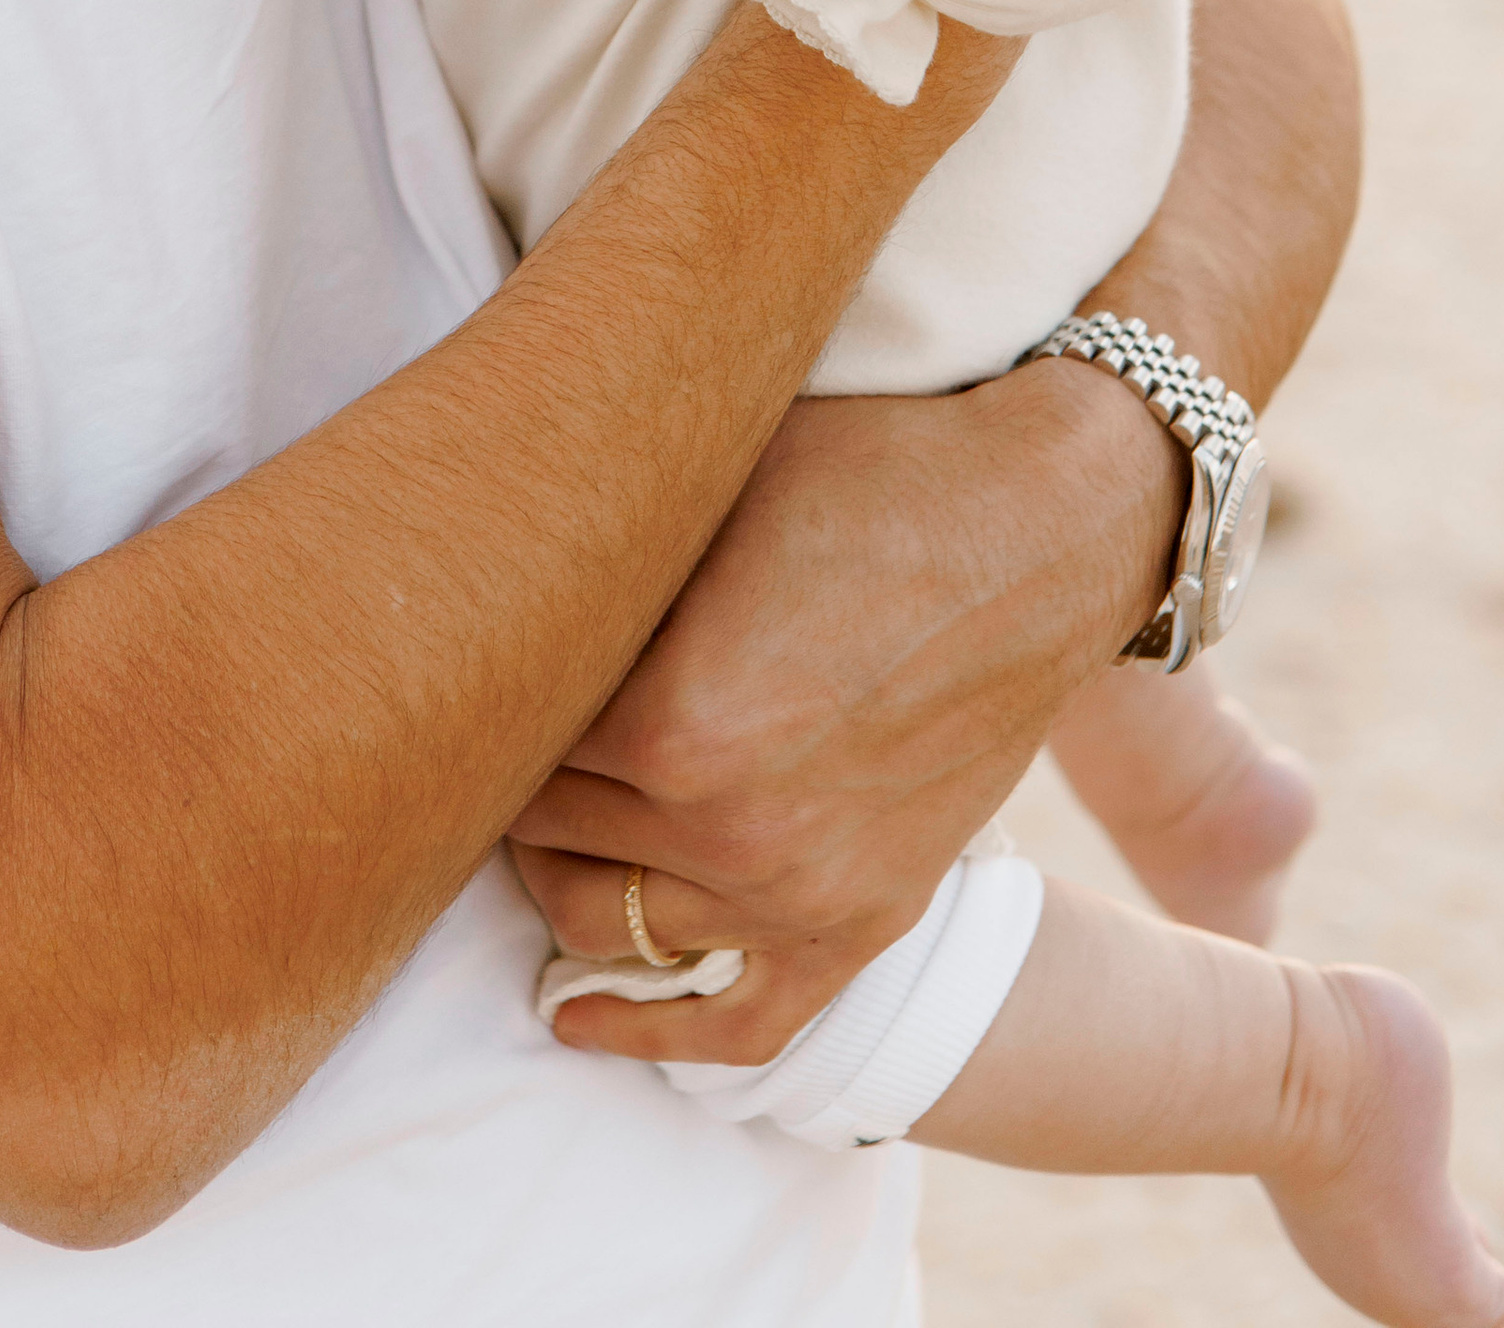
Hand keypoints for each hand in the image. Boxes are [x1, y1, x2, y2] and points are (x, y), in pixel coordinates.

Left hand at [512, 363, 1179, 1059]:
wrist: (1040, 522)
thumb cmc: (861, 470)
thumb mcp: (704, 487)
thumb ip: (598, 558)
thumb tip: (481, 566)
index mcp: (666, 717)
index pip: (506, 735)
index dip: (483, 689)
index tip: (463, 656)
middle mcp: (724, 826)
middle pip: (541, 831)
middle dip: (510, 775)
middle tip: (494, 725)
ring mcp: (799, 892)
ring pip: (607, 926)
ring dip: (557, 877)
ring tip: (536, 822)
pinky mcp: (864, 923)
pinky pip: (738, 1026)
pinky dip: (647, 1034)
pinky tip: (571, 1015)